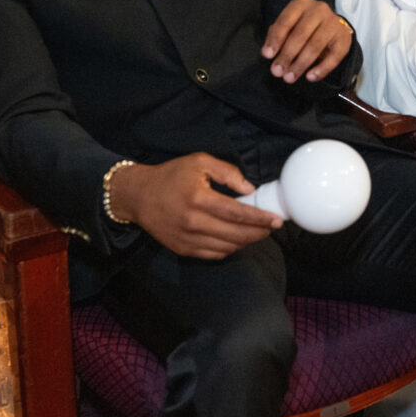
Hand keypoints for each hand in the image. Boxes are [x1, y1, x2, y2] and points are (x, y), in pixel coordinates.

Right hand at [110, 154, 280, 259]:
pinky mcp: (183, 249)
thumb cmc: (171, 175)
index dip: (260, 218)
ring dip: (246, 241)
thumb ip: (228, 172)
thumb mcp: (199, 162)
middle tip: (272, 227)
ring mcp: (187, 239)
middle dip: (259, 232)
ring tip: (257, 232)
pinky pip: (214, 254)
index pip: (238, 213)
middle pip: (236, 234)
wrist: (138, 196)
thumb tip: (249, 190)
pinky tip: (237, 238)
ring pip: (227, 247)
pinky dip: (230, 248)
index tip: (277, 220)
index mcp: (199, 199)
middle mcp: (193, 222)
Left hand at [261, 0, 353, 82]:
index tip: (268, 55)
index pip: (285, 21)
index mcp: (301, 4)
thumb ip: (277, 35)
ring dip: (300, 64)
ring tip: (290, 77)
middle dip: (287, 55)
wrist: (332, 26)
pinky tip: (310, 77)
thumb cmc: (305, 26)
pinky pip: (334, 56)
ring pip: (315, 45)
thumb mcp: (289, 25)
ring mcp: (334, 23)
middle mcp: (319, 9)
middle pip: (300, 34)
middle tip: (277, 72)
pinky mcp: (344, 38)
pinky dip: (321, 69)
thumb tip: (268, 52)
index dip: (275, 39)